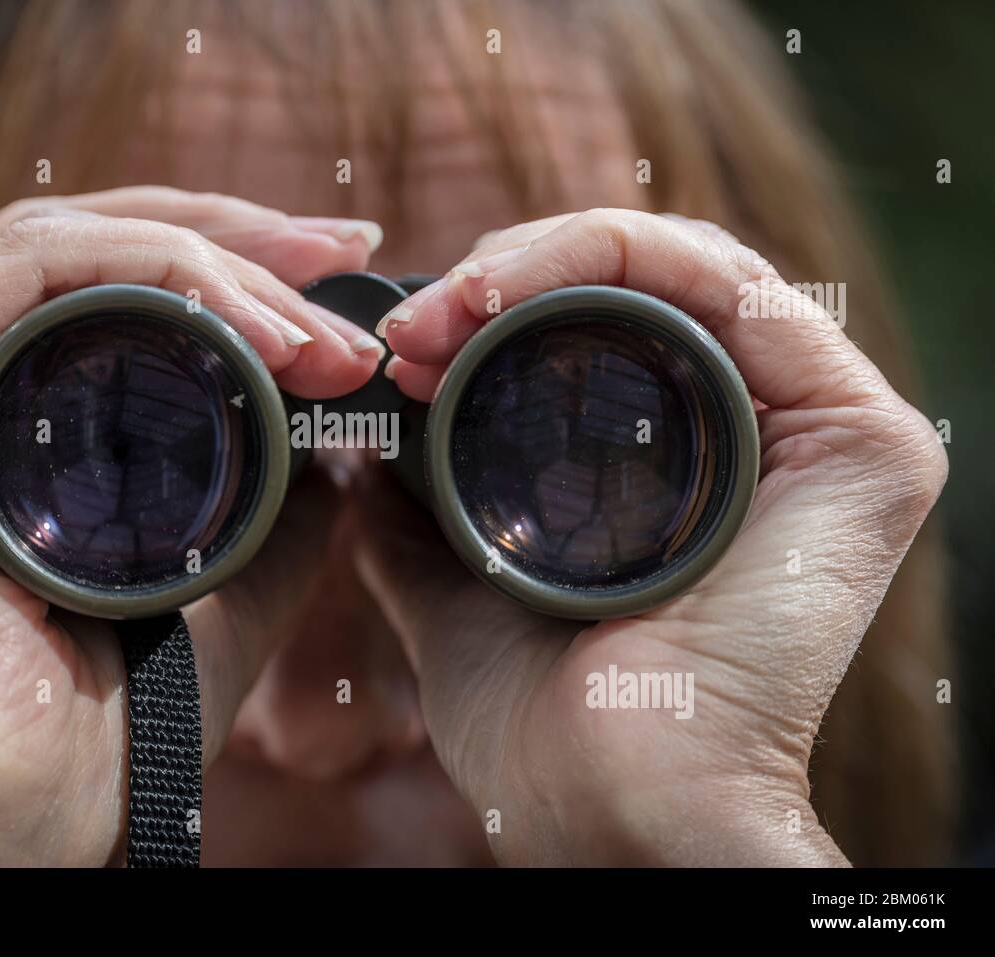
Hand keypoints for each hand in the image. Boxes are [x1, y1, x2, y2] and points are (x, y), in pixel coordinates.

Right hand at [0, 187, 383, 865]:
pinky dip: (153, 273)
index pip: (121, 288)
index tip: (348, 266)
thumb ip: (278, 497)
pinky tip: (252, 326)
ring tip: (318, 329)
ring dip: (216, 267)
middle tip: (348, 254)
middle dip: (241, 246)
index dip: (238, 266)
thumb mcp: (230, 574)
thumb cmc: (111, 711)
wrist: (18, 795)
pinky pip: (31, 269)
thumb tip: (343, 432)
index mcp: (5, 412)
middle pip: (99, 249)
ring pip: (72, 244)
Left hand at [358, 209, 946, 865]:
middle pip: (639, 290)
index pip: (605, 332)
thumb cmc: (544, 731)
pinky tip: (513, 290)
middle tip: (413, 322)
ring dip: (547, 259)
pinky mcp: (861, 441)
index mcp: (686, 478)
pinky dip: (623, 259)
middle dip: (508, 278)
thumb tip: (365, 450)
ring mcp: (815, 435)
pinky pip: (740, 293)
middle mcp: (757, 443)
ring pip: (684, 270)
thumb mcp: (453, 596)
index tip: (397, 347)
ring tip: (449, 304)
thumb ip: (414, 520)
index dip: (496, 309)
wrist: (612, 809)